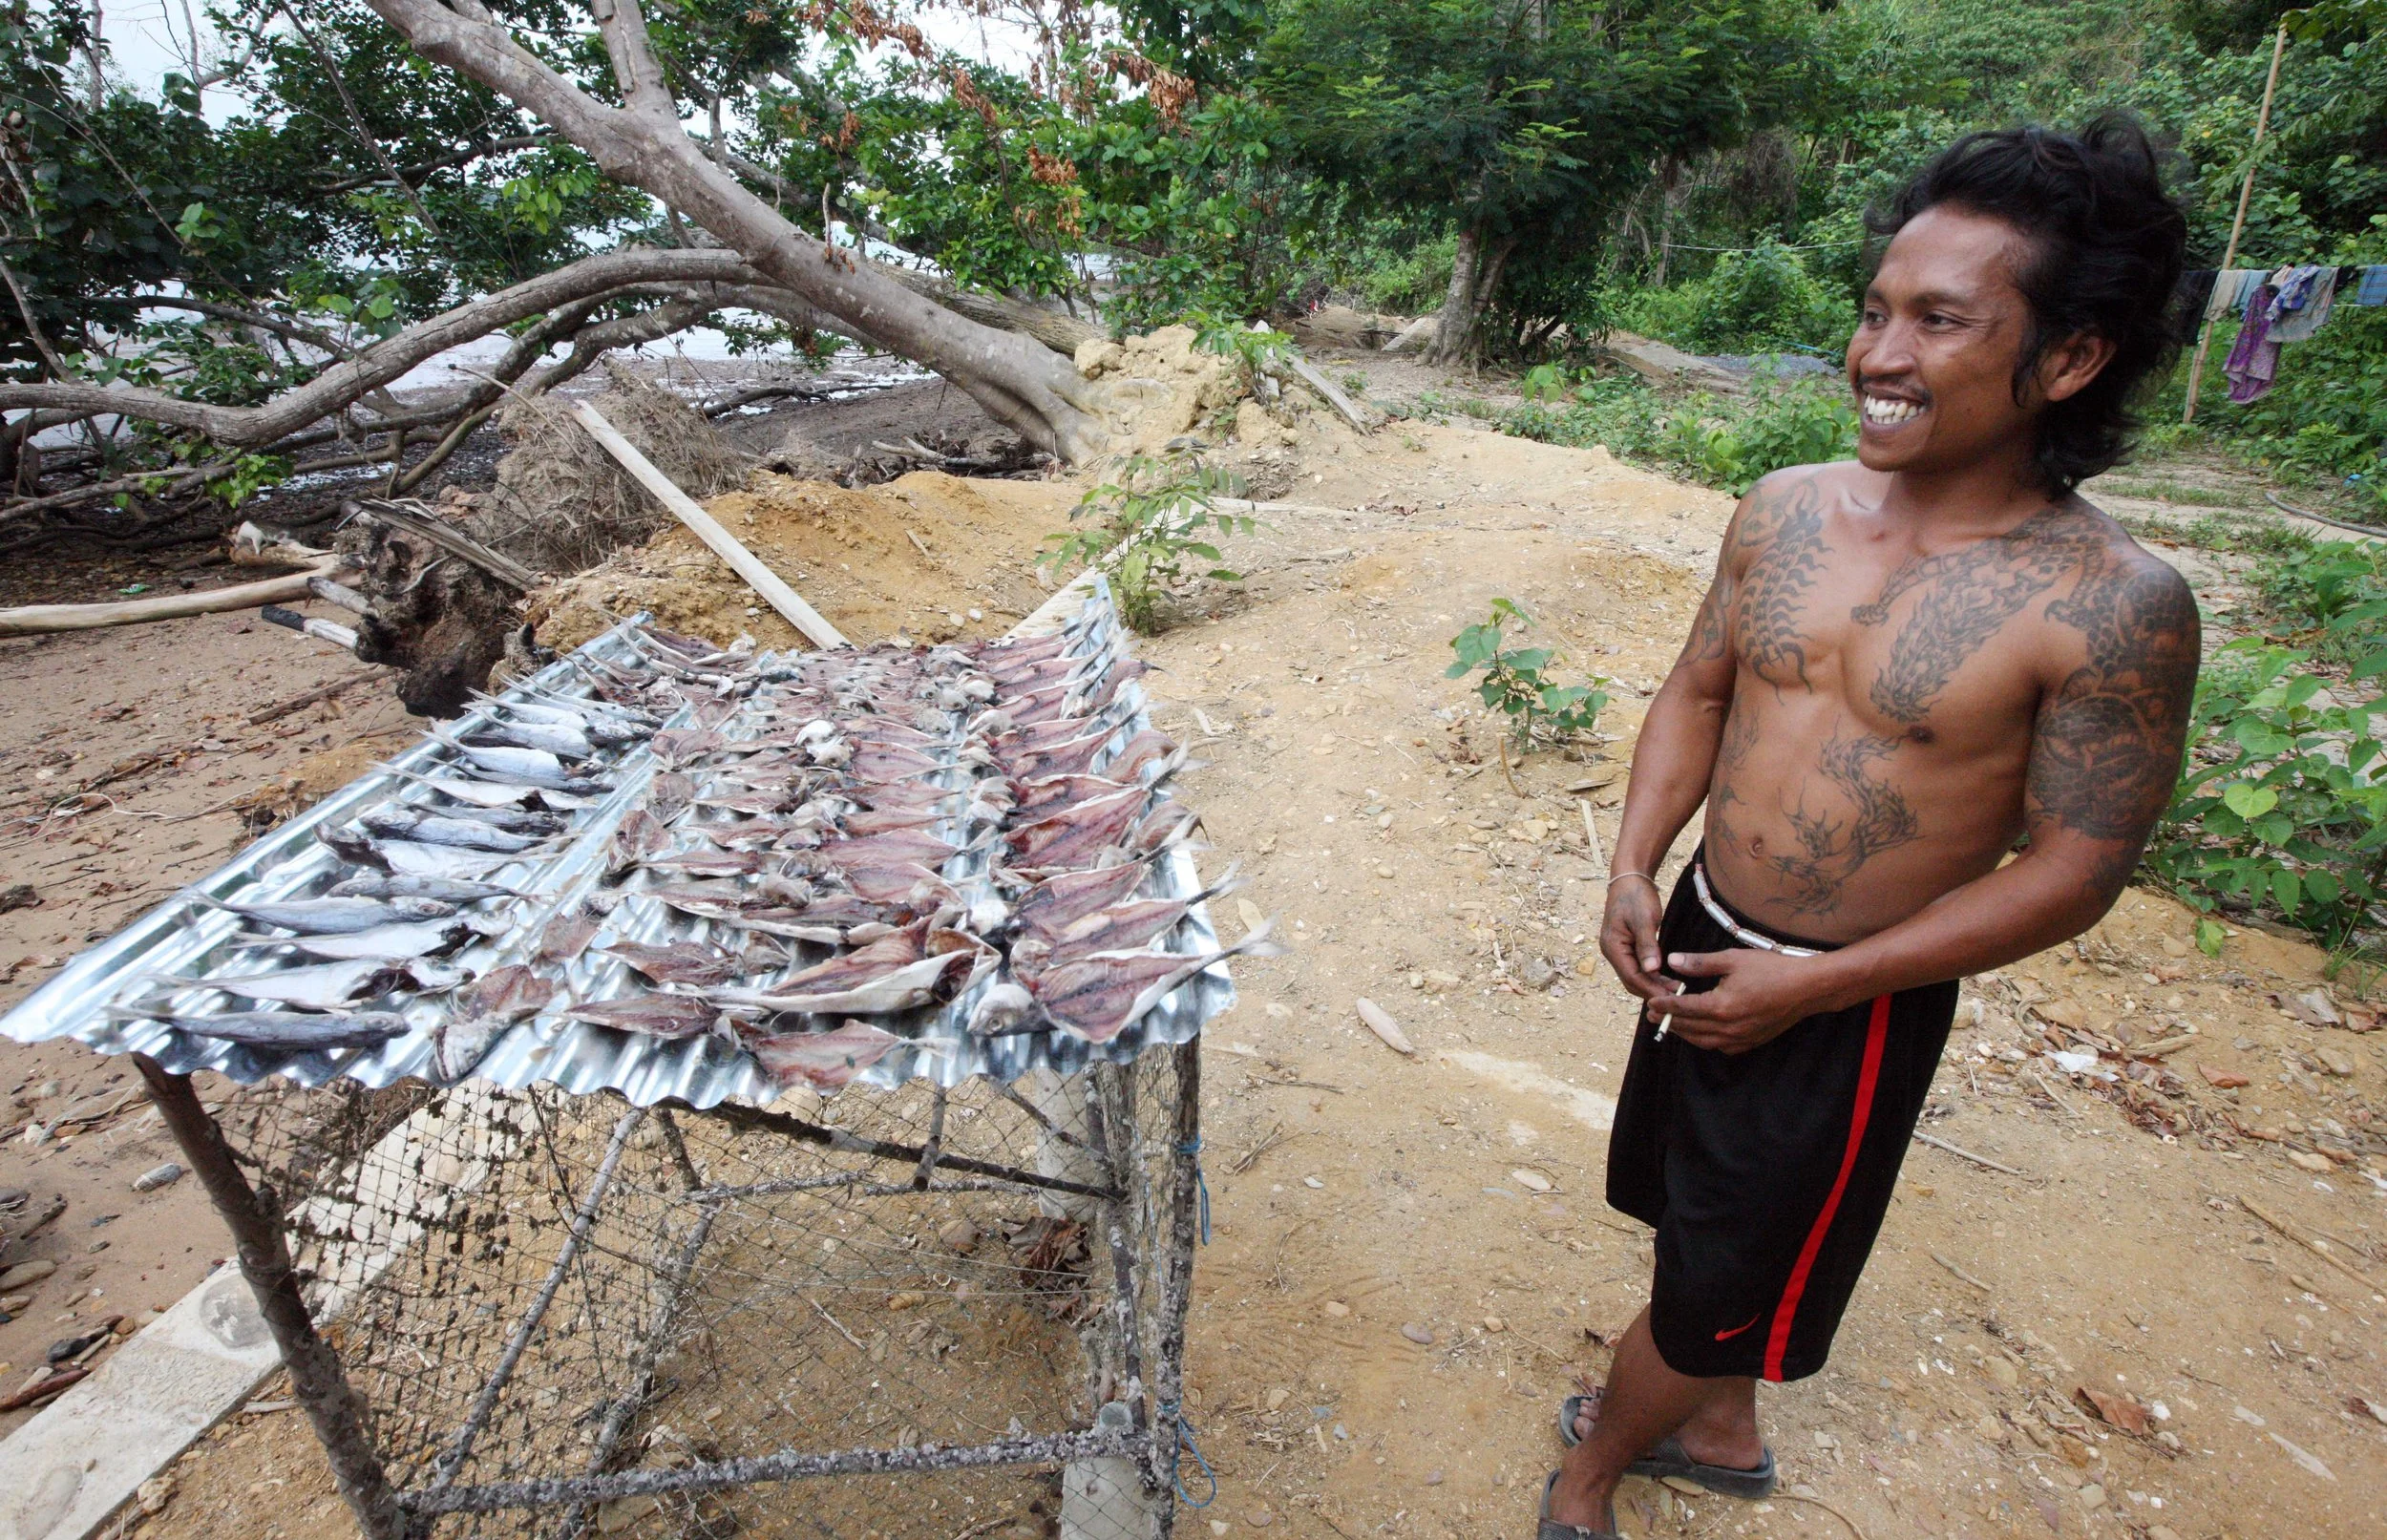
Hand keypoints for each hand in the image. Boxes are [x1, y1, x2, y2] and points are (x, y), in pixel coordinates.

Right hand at [1599, 876, 1669, 999]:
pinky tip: (1667, 979)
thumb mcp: (1644, 919)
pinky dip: (1651, 976)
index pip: (1631, 976)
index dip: (1651, 989)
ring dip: (1653, 985)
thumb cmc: (1636, 896)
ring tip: (1676, 991)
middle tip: (1677, 999)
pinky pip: (1638, 968)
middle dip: (1652, 991)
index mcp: (1613, 947)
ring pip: (1635, 977)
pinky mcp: (1627, 948)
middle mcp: (1612, 953)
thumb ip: (1647, 945)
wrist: (1629, 879)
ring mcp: (1618, 951)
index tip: (1671, 997)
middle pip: (1632, 981)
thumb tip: (1652, 970)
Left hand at [1656, 948, 1834, 1053]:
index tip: (1649, 1002)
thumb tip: (1673, 962)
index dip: (1664, 1006)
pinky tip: (1702, 1033)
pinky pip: (1721, 1047)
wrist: (1807, 988)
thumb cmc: (1772, 969)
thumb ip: (1700, 963)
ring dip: (1685, 1034)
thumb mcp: (1732, 959)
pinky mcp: (1752, 1042)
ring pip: (1703, 1041)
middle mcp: (1728, 1028)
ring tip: (1671, 1024)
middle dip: (1669, 1021)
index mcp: (1721, 1007)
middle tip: (1651, 1015)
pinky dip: (1706, 1041)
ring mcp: (1741, 1038)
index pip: (1683, 1009)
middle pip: (1690, 1028)